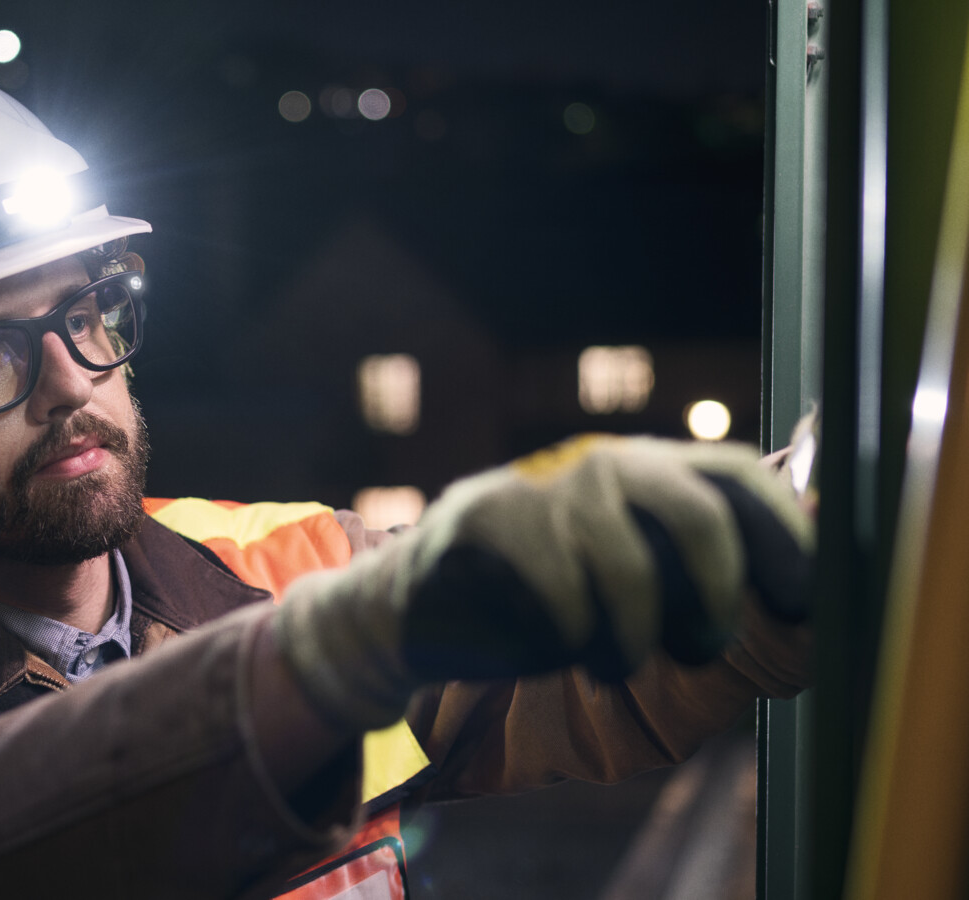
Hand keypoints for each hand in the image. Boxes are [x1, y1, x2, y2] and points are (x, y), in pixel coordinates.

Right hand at [273, 435, 812, 731]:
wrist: (421, 606)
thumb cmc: (546, 598)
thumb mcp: (627, 576)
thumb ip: (694, 569)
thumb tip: (806, 592)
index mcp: (647, 470)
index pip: (735, 474)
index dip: (783, 531)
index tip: (803, 598)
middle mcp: (602, 465)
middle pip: (696, 510)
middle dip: (716, 592)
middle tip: (705, 644)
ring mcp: (541, 486)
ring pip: (626, 566)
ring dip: (632, 637)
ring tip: (614, 662)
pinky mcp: (484, 518)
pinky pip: (558, 593)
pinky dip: (571, 638)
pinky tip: (558, 646)